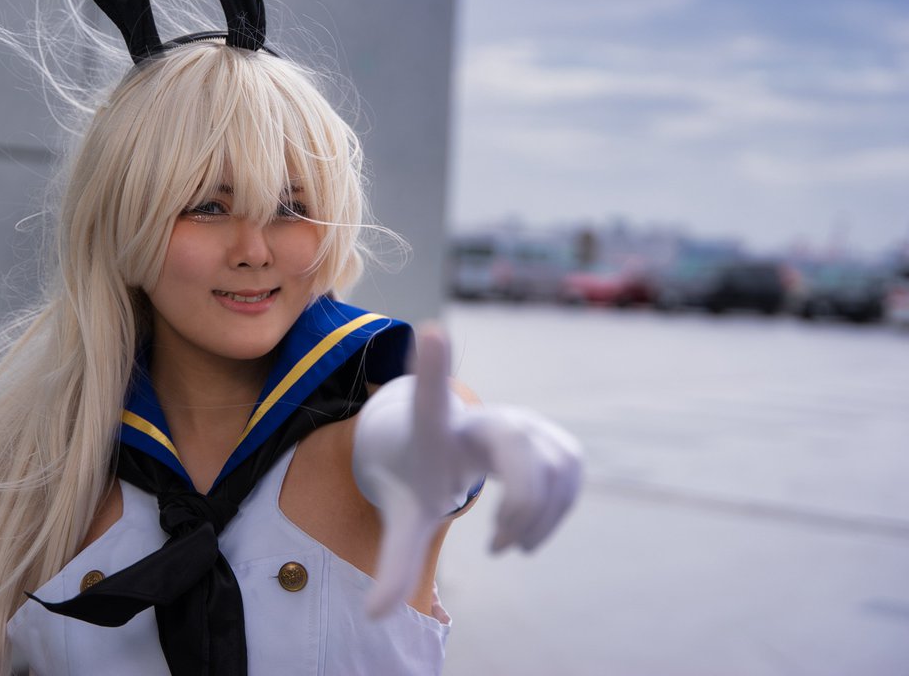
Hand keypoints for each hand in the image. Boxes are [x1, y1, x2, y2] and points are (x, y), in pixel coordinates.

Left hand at [356, 325, 582, 616]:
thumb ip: (391, 564)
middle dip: (520, 509)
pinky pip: (572, 468)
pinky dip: (560, 508)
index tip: (433, 330)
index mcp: (431, 434)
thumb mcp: (400, 518)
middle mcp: (479, 418)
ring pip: (554, 464)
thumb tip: (376, 616)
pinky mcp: (544, 433)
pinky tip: (532, 531)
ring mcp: (517, 421)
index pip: (432, 400)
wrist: (429, 442)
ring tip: (514, 546)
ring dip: (543, 516)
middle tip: (498, 550)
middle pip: (519, 448)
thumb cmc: (412, 478)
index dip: (433, 371)